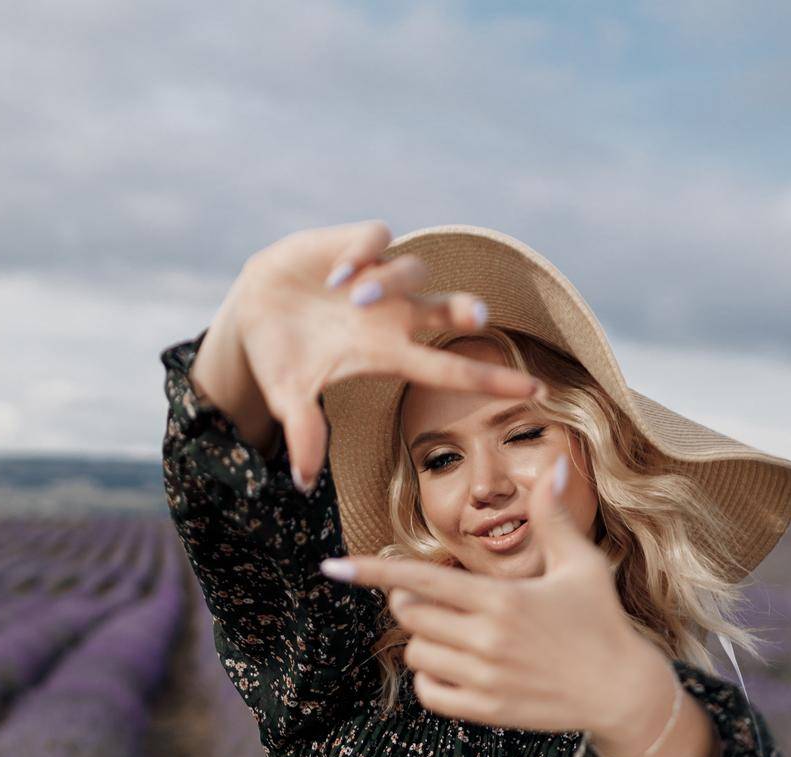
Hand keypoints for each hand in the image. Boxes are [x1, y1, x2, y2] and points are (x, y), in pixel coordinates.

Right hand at [229, 220, 545, 491]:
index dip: (492, 380)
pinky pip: (376, 239)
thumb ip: (303, 432)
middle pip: (448, 310)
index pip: (451, 369)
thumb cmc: (282, 358)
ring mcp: (378, 277)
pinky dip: (364, 255)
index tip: (536, 391)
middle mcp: (394, 314)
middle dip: (464, 310)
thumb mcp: (290, 396)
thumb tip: (303, 483)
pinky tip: (339, 276)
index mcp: (389, 353)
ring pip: (412, 271)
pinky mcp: (355, 244)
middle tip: (477, 315)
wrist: (254, 307)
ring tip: (355, 298)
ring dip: (389, 283)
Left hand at [320, 452, 663, 737]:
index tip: (334, 566)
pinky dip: (429, 677)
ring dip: (423, 638)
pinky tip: (453, 664)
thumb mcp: (582, 565)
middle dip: (411, 601)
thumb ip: (555, 517)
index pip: (420, 579)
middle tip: (440, 598)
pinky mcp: (485, 710)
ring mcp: (484, 679)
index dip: (373, 571)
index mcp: (502, 599)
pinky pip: (428, 692)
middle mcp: (487, 640)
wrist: (621, 692)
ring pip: (415, 653)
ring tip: (455, 631)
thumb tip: (558, 462)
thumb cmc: (601, 622)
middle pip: (409, 615)